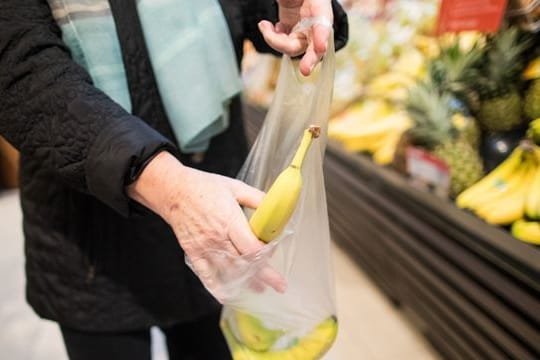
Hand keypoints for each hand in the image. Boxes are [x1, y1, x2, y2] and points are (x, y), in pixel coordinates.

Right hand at [127, 151, 286, 299]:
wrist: (173, 191)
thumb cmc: (204, 187)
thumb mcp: (235, 187)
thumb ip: (257, 199)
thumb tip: (276, 208)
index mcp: (230, 221)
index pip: (252, 248)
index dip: (266, 254)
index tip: (274, 253)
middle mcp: (218, 238)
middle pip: (244, 263)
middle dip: (264, 276)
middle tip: (279, 286)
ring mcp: (204, 247)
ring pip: (228, 272)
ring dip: (245, 283)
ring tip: (259, 289)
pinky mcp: (194, 253)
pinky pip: (206, 275)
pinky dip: (217, 287)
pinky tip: (227, 295)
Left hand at [258, 0, 332, 75]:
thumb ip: (289, 0)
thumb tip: (287, 17)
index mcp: (322, 10)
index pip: (324, 26)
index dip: (322, 38)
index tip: (320, 47)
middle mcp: (314, 26)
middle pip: (313, 48)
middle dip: (309, 60)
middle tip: (306, 70)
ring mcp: (302, 31)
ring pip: (291, 48)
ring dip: (274, 41)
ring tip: (263, 25)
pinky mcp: (290, 33)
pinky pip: (282, 43)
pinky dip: (272, 37)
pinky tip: (267, 25)